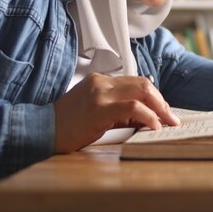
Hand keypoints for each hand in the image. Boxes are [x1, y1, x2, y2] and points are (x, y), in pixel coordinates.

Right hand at [52, 73, 179, 152]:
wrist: (41, 131)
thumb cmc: (67, 125)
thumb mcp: (97, 112)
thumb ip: (120, 112)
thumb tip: (147, 118)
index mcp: (101, 80)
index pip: (136, 82)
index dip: (155, 97)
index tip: (164, 111)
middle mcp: (102, 82)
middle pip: (143, 84)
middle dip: (161, 101)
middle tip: (171, 118)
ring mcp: (100, 93)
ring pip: (142, 92)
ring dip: (159, 108)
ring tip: (167, 122)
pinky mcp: (99, 108)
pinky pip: (132, 108)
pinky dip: (148, 116)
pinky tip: (153, 125)